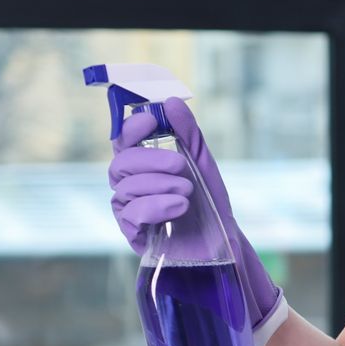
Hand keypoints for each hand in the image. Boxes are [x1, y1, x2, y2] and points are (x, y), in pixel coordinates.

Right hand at [107, 96, 282, 329]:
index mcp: (143, 166)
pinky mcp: (134, 235)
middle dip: (151, 161)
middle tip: (181, 167)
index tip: (151, 122)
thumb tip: (172, 102)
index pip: (122, 141)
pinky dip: (156, 206)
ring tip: (188, 192)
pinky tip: (179, 207)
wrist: (224, 243)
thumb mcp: (203, 165)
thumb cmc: (210, 203)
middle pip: (120, 164)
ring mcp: (129, 211)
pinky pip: (130, 215)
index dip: (131, 129)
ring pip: (125, 189)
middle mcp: (130, 186)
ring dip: (159, 185)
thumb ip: (188, 134)